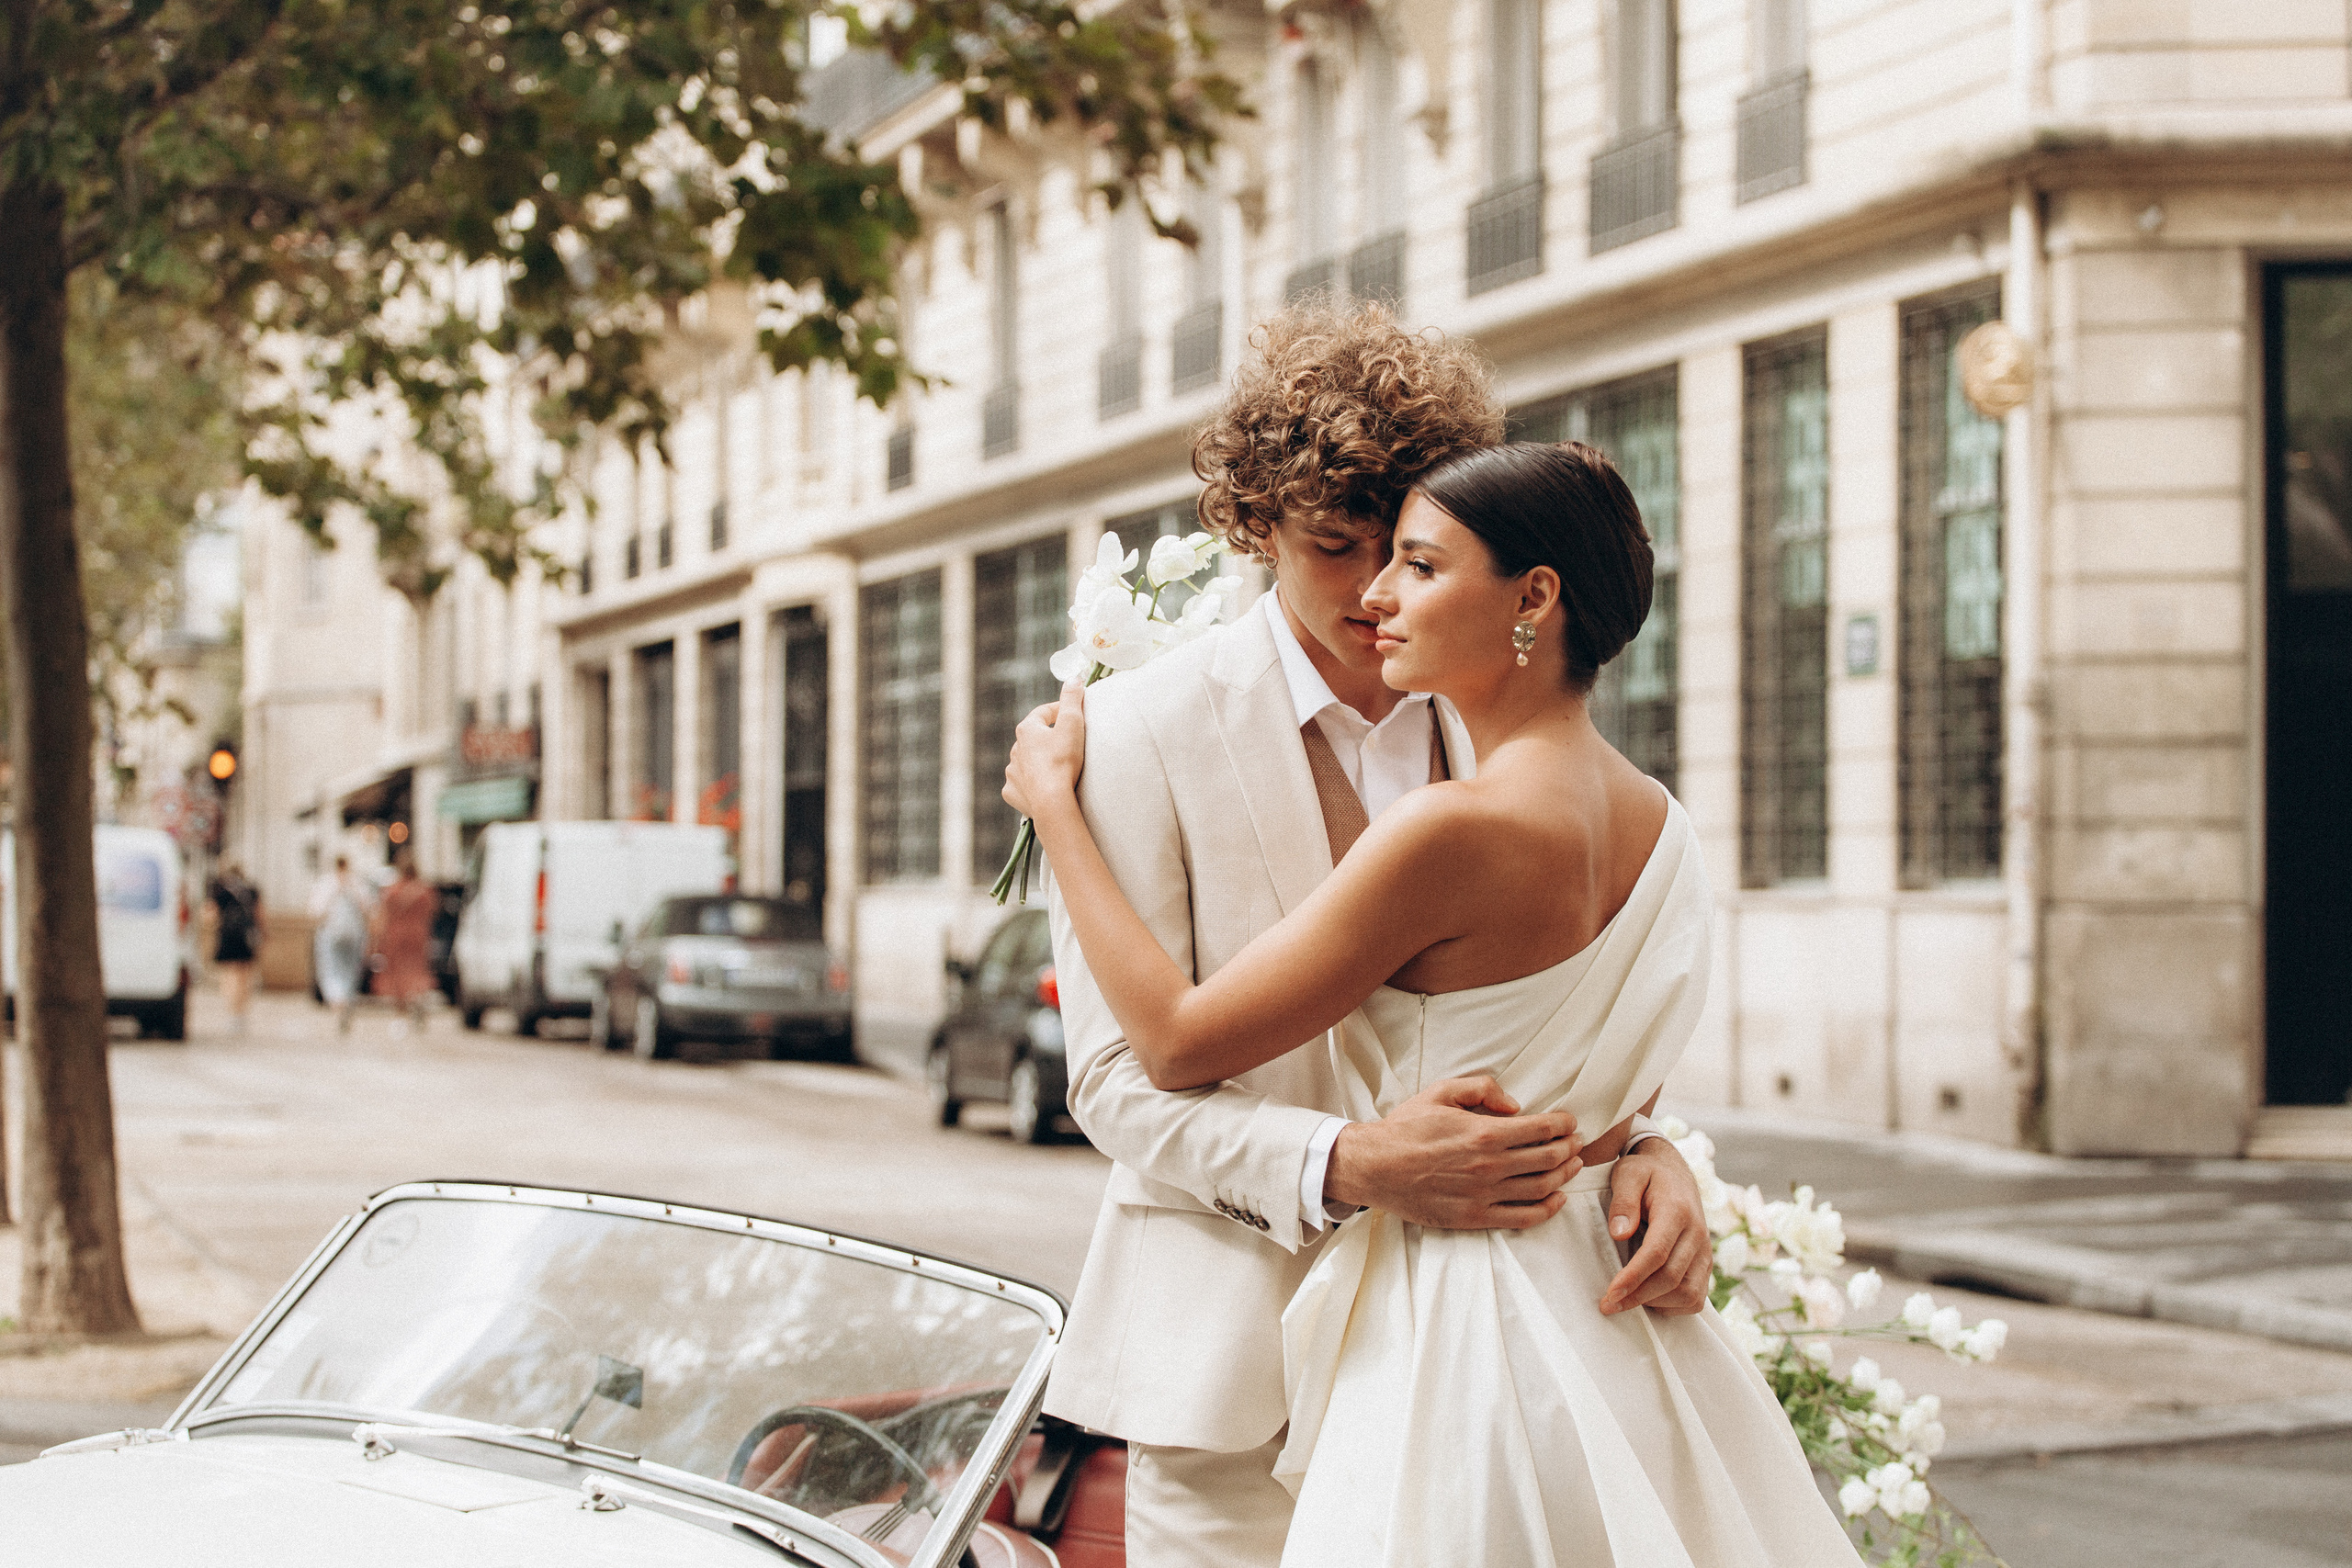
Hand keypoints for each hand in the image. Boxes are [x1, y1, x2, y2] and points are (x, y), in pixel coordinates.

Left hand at [1002, 678, 1086, 817]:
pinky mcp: (1013, 792)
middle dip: (1047, 738)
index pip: (1044, 713)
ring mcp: (1012, 772)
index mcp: (1027, 730)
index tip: (1073, 713)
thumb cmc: (1062, 760)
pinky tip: (1042, 788)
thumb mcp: (1072, 724)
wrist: (1051, 800)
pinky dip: (1030, 784)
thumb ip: (1072, 699)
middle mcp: (1015, 749)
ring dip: (1038, 762)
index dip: (1059, 710)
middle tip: (1066, 743)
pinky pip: (1021, 785)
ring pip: (1025, 762)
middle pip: (1033, 738)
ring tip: (1056, 768)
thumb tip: (1074, 678)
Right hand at [1325, 1076, 1581, 1229]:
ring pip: (1541, 1188)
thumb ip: (1481, 1088)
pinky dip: (1548, 1209)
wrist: (1375, 1167)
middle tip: (1577, 1142)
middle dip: (1569, 1148)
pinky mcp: (1474, 1217)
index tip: (1570, 1121)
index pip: (1541, 1129)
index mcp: (1484, 1133)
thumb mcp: (1440, 1092)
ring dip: (1564, 1176)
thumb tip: (1515, 1104)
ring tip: (1572, 1165)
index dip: (1563, 1124)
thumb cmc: (1406, 1128)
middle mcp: (1490, 1166)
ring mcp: (1484, 1195)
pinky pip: (1522, 1218)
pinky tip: (1557, 1198)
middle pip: (1548, 1159)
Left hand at [1597, 1137, 1711, 1316]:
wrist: (1674, 1173)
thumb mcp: (1628, 1174)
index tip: (1611, 1293)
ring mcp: (1704, 1252)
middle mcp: (1697, 1234)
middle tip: (1608, 1304)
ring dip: (1655, 1303)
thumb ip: (1623, 1201)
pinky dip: (1673, 1306)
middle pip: (1671, 1278)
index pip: (1657, 1252)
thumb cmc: (1646, 1174)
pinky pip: (1696, 1298)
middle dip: (1638, 1297)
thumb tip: (1619, 1233)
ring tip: (1625, 1301)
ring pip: (1687, 1293)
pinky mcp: (1705, 1265)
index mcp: (1677, 1211)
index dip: (1633, 1277)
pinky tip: (1648, 1298)